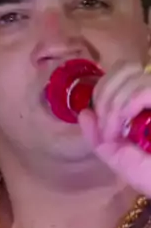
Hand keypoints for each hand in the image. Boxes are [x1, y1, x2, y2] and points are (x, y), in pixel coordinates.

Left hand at [78, 60, 150, 196]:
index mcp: (147, 102)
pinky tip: (123, 127)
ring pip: (132, 76)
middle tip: (107, 129)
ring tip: (114, 132)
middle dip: (104, 96)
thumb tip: (84, 113)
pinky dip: (125, 107)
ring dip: (113, 105)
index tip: (100, 123)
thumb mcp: (120, 160)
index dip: (103, 89)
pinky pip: (142, 90)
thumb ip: (99, 139)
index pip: (123, 71)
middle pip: (125, 67)